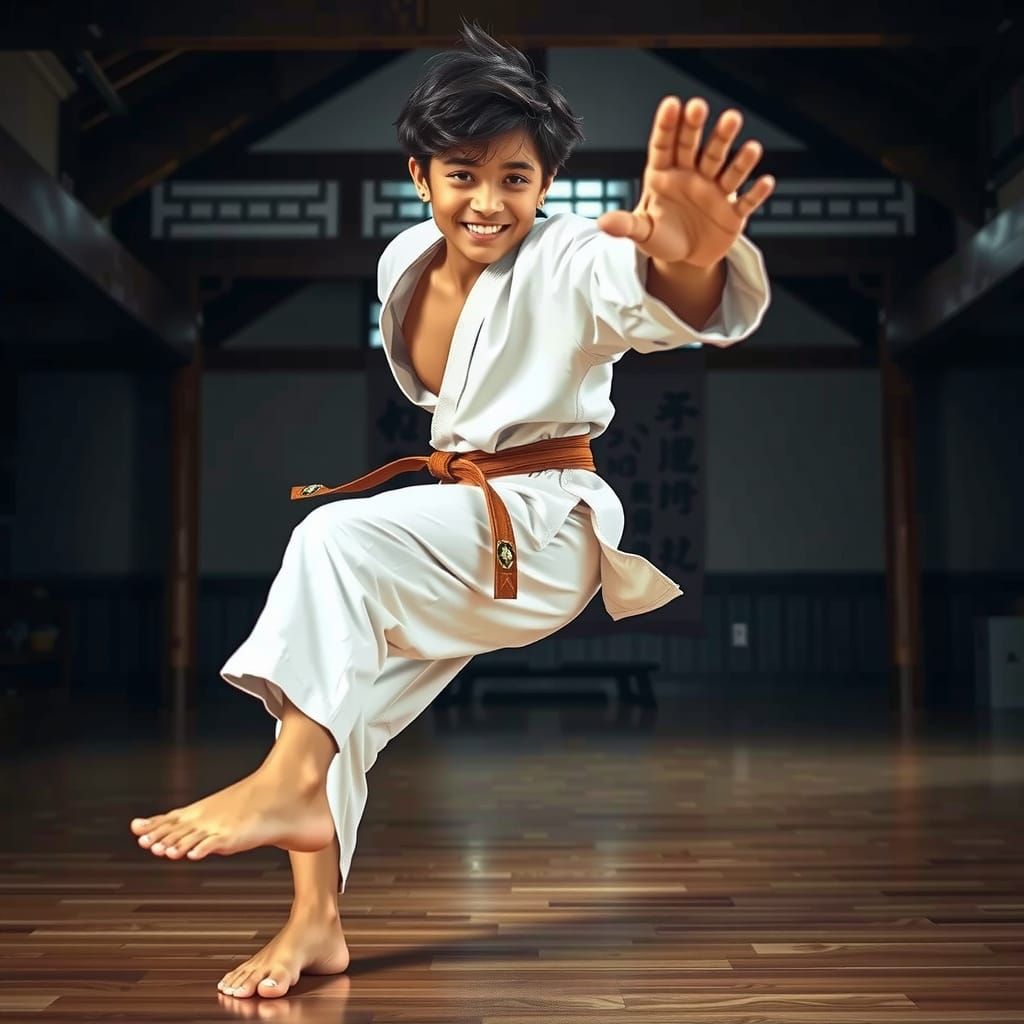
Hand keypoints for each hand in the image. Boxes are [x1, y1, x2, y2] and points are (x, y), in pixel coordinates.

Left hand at [597, 96, 774, 267]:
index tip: (672, 104)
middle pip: (696, 148)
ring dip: (732, 151)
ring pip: (725, 167)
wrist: (687, 258)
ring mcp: (715, 192)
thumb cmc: (662, 238)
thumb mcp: (643, 232)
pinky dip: (756, 193)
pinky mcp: (733, 213)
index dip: (667, 126)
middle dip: (698, 128)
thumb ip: (626, 225)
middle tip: (699, 107)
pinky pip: (746, 201)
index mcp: (665, 175)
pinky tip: (766, 180)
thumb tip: (602, 223)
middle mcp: (693, 176)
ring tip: (737, 129)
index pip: (665, 146)